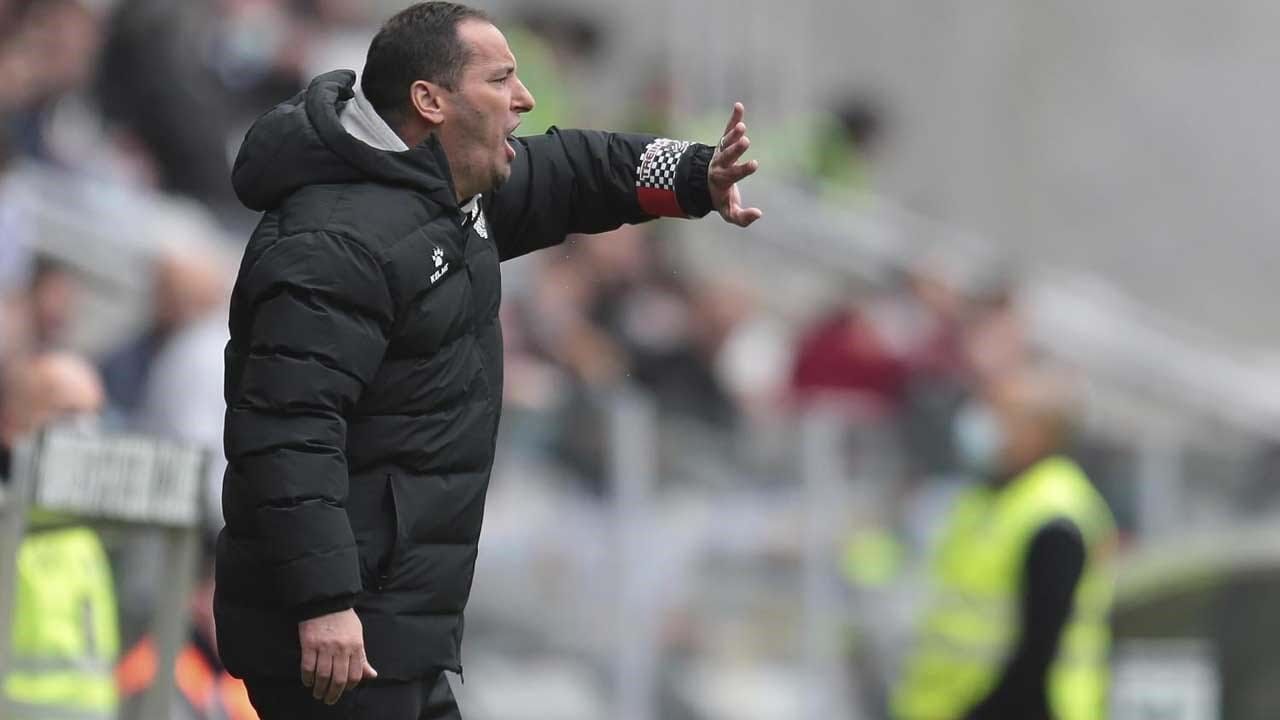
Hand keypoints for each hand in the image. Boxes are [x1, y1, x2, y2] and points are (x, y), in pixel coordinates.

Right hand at [299, 608, 377, 704]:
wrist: (327, 601)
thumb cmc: (344, 619)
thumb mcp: (358, 636)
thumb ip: (362, 657)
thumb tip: (372, 675)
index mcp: (356, 646)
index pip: (355, 674)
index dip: (350, 686)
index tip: (344, 690)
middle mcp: (341, 648)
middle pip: (338, 679)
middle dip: (333, 694)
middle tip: (329, 699)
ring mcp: (325, 647)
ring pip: (323, 675)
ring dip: (320, 689)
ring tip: (318, 693)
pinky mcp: (310, 644)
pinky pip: (308, 667)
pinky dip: (307, 678)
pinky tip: (308, 682)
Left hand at [709, 102, 762, 226]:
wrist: (705, 185)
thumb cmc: (721, 200)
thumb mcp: (729, 213)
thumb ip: (742, 218)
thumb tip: (759, 214)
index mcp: (722, 180)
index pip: (733, 174)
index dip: (743, 169)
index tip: (755, 164)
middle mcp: (719, 165)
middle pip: (727, 156)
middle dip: (735, 149)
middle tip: (745, 141)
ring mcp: (720, 153)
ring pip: (725, 142)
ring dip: (733, 133)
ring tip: (742, 125)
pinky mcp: (722, 143)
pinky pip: (726, 130)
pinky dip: (733, 118)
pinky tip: (739, 106)